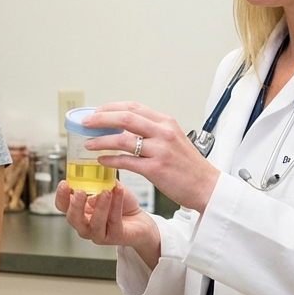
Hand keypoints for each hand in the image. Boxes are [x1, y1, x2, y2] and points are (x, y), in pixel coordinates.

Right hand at [56, 181, 160, 265]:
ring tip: (106, 192)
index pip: (63, 206)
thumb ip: (100, 181)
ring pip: (94, 224)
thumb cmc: (121, 204)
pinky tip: (118, 192)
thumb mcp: (108, 187)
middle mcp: (85, 225)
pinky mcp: (114, 237)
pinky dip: (115, 206)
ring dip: (99, 207)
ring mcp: (99, 234)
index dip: (61, 196)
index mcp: (80, 211)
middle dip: (75, 205)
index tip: (64, 183)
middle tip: (80, 192)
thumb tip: (95, 174)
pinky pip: (113, 222)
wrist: (140, 220)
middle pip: (73, 219)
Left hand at [79, 102, 220, 212]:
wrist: (207, 187)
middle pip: (125, 118)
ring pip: (122, 139)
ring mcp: (160, 150)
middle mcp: (163, 132)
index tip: (97, 112)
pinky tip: (101, 161)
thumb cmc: (189, 167)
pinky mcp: (156, 169)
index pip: (133, 107)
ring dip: (101, 140)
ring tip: (88, 143)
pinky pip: (126, 161)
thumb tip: (125, 129)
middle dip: (101, 119)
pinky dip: (111, 160)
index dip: (111, 108)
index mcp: (166, 122)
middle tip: (85, 123)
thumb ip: (152, 132)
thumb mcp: (173, 140)